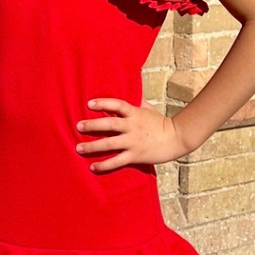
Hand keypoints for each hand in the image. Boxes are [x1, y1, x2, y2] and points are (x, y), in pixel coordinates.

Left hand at [75, 97, 190, 171]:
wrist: (177, 138)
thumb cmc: (161, 122)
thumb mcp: (148, 108)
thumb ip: (135, 102)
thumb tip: (128, 88)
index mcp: (135, 113)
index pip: (118, 105)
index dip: (103, 103)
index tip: (89, 104)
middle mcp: (133, 127)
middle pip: (110, 124)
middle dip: (92, 125)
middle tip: (78, 127)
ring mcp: (133, 142)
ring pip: (110, 143)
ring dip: (93, 146)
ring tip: (78, 148)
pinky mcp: (135, 156)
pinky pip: (117, 161)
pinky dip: (104, 165)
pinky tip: (92, 167)